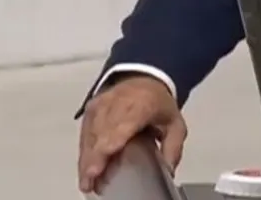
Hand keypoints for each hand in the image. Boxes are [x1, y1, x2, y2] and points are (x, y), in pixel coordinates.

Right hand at [77, 74, 186, 192]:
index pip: (121, 127)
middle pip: (101, 134)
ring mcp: (102, 104)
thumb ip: (173, 148)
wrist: (145, 78)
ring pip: (90, 135)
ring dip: (87, 158)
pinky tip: (86, 167)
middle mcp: (118, 102)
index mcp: (143, 104)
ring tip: (87, 181)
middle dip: (94, 160)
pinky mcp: (91, 108)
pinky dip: (85, 150)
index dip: (108, 148)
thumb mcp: (175, 124)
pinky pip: (85, 132)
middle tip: (90, 183)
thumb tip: (168, 171)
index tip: (97, 169)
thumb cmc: (159, 105)